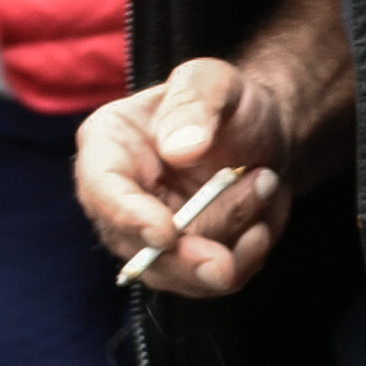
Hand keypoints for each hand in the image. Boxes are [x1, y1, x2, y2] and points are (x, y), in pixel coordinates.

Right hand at [79, 52, 329, 298]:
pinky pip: (210, 283)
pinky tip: (261, 222)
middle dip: (190, 251)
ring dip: (232, 233)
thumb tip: (180, 148)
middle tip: (239, 239)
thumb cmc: (228, 105)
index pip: (102, 189)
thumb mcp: (214, 81)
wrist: (263, 138)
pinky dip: (245, 257)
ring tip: (263, 180)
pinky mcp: (183, 265)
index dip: (128, 215)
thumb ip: (194, 103)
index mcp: (108, 147)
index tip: (166, 233)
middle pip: (137, 247)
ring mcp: (147, 239)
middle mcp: (117, 201)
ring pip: (179, 270)